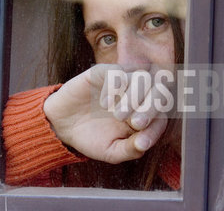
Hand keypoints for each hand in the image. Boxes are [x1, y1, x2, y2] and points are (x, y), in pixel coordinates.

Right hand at [43, 64, 168, 163]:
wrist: (61, 125)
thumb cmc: (90, 137)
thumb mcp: (111, 151)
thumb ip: (129, 150)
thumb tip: (143, 144)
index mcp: (142, 114)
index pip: (161, 115)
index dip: (155, 129)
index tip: (140, 142)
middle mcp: (136, 95)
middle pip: (159, 91)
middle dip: (151, 108)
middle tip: (135, 123)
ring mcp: (121, 82)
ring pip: (142, 78)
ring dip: (134, 97)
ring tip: (118, 114)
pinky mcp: (104, 72)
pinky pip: (118, 72)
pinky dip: (115, 87)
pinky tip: (104, 103)